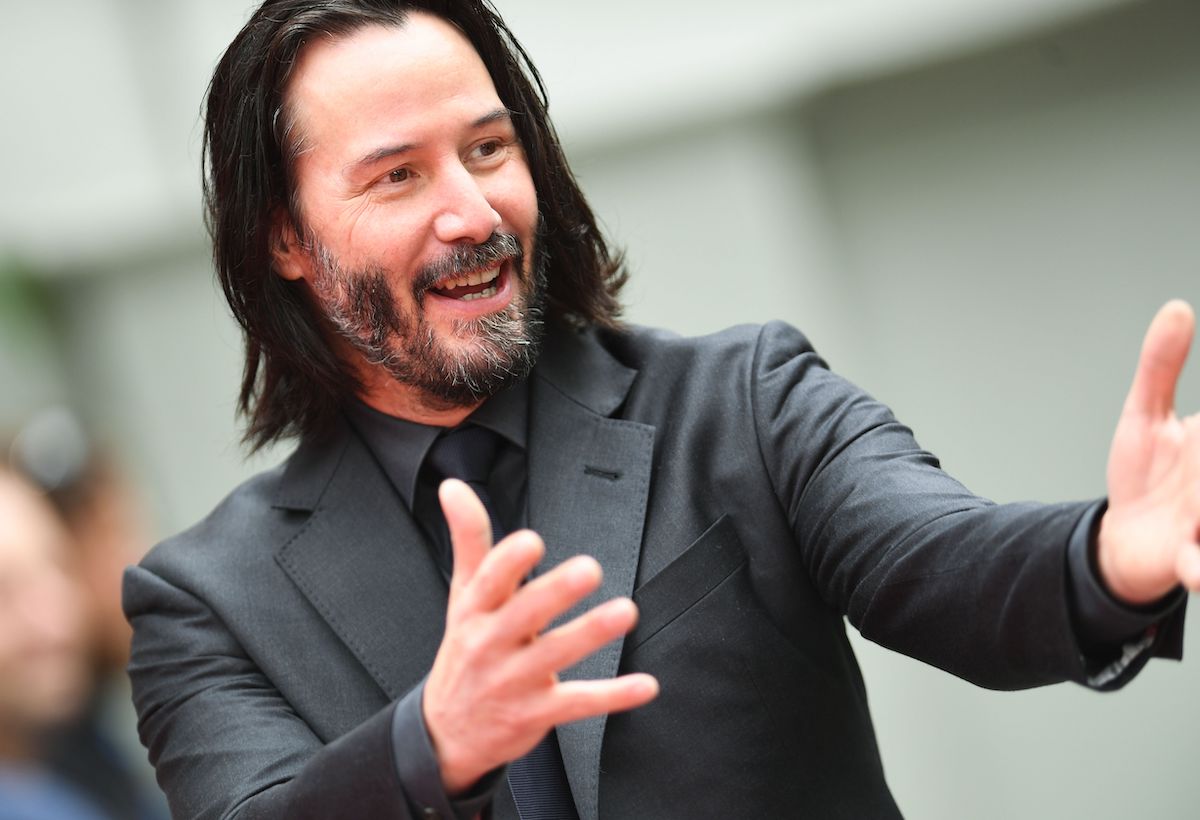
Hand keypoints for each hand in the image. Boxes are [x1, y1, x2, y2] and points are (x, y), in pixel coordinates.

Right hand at [422, 479, 658, 793]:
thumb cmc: (466, 650)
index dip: (507, 562)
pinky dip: (613, 695)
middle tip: (589, 569)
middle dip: (555, 592)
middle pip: (523, 615)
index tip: (532, 541)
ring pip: (555, 655)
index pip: (487, 582)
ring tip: (626, 611)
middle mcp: (491, 644)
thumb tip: (454, 486)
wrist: (446, 733)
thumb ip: (468, 539)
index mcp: (475, 611)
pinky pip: (579, 703)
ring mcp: (514, 681)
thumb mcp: (462, 596)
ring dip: (591, 633)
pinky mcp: (538, 713)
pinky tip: (645, 685)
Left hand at [1097, 299, 1199, 603]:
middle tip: (1186, 471)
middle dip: (1197, 467)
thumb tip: (1177, 309)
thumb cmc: (1146, 478)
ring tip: (1185, 514)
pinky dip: (1199, 566)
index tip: (1194, 437)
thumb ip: (1162, 365)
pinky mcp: (1196, 561)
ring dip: (1195, 507)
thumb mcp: (1145, 416)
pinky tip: (1190, 563)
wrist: (1124, 541)